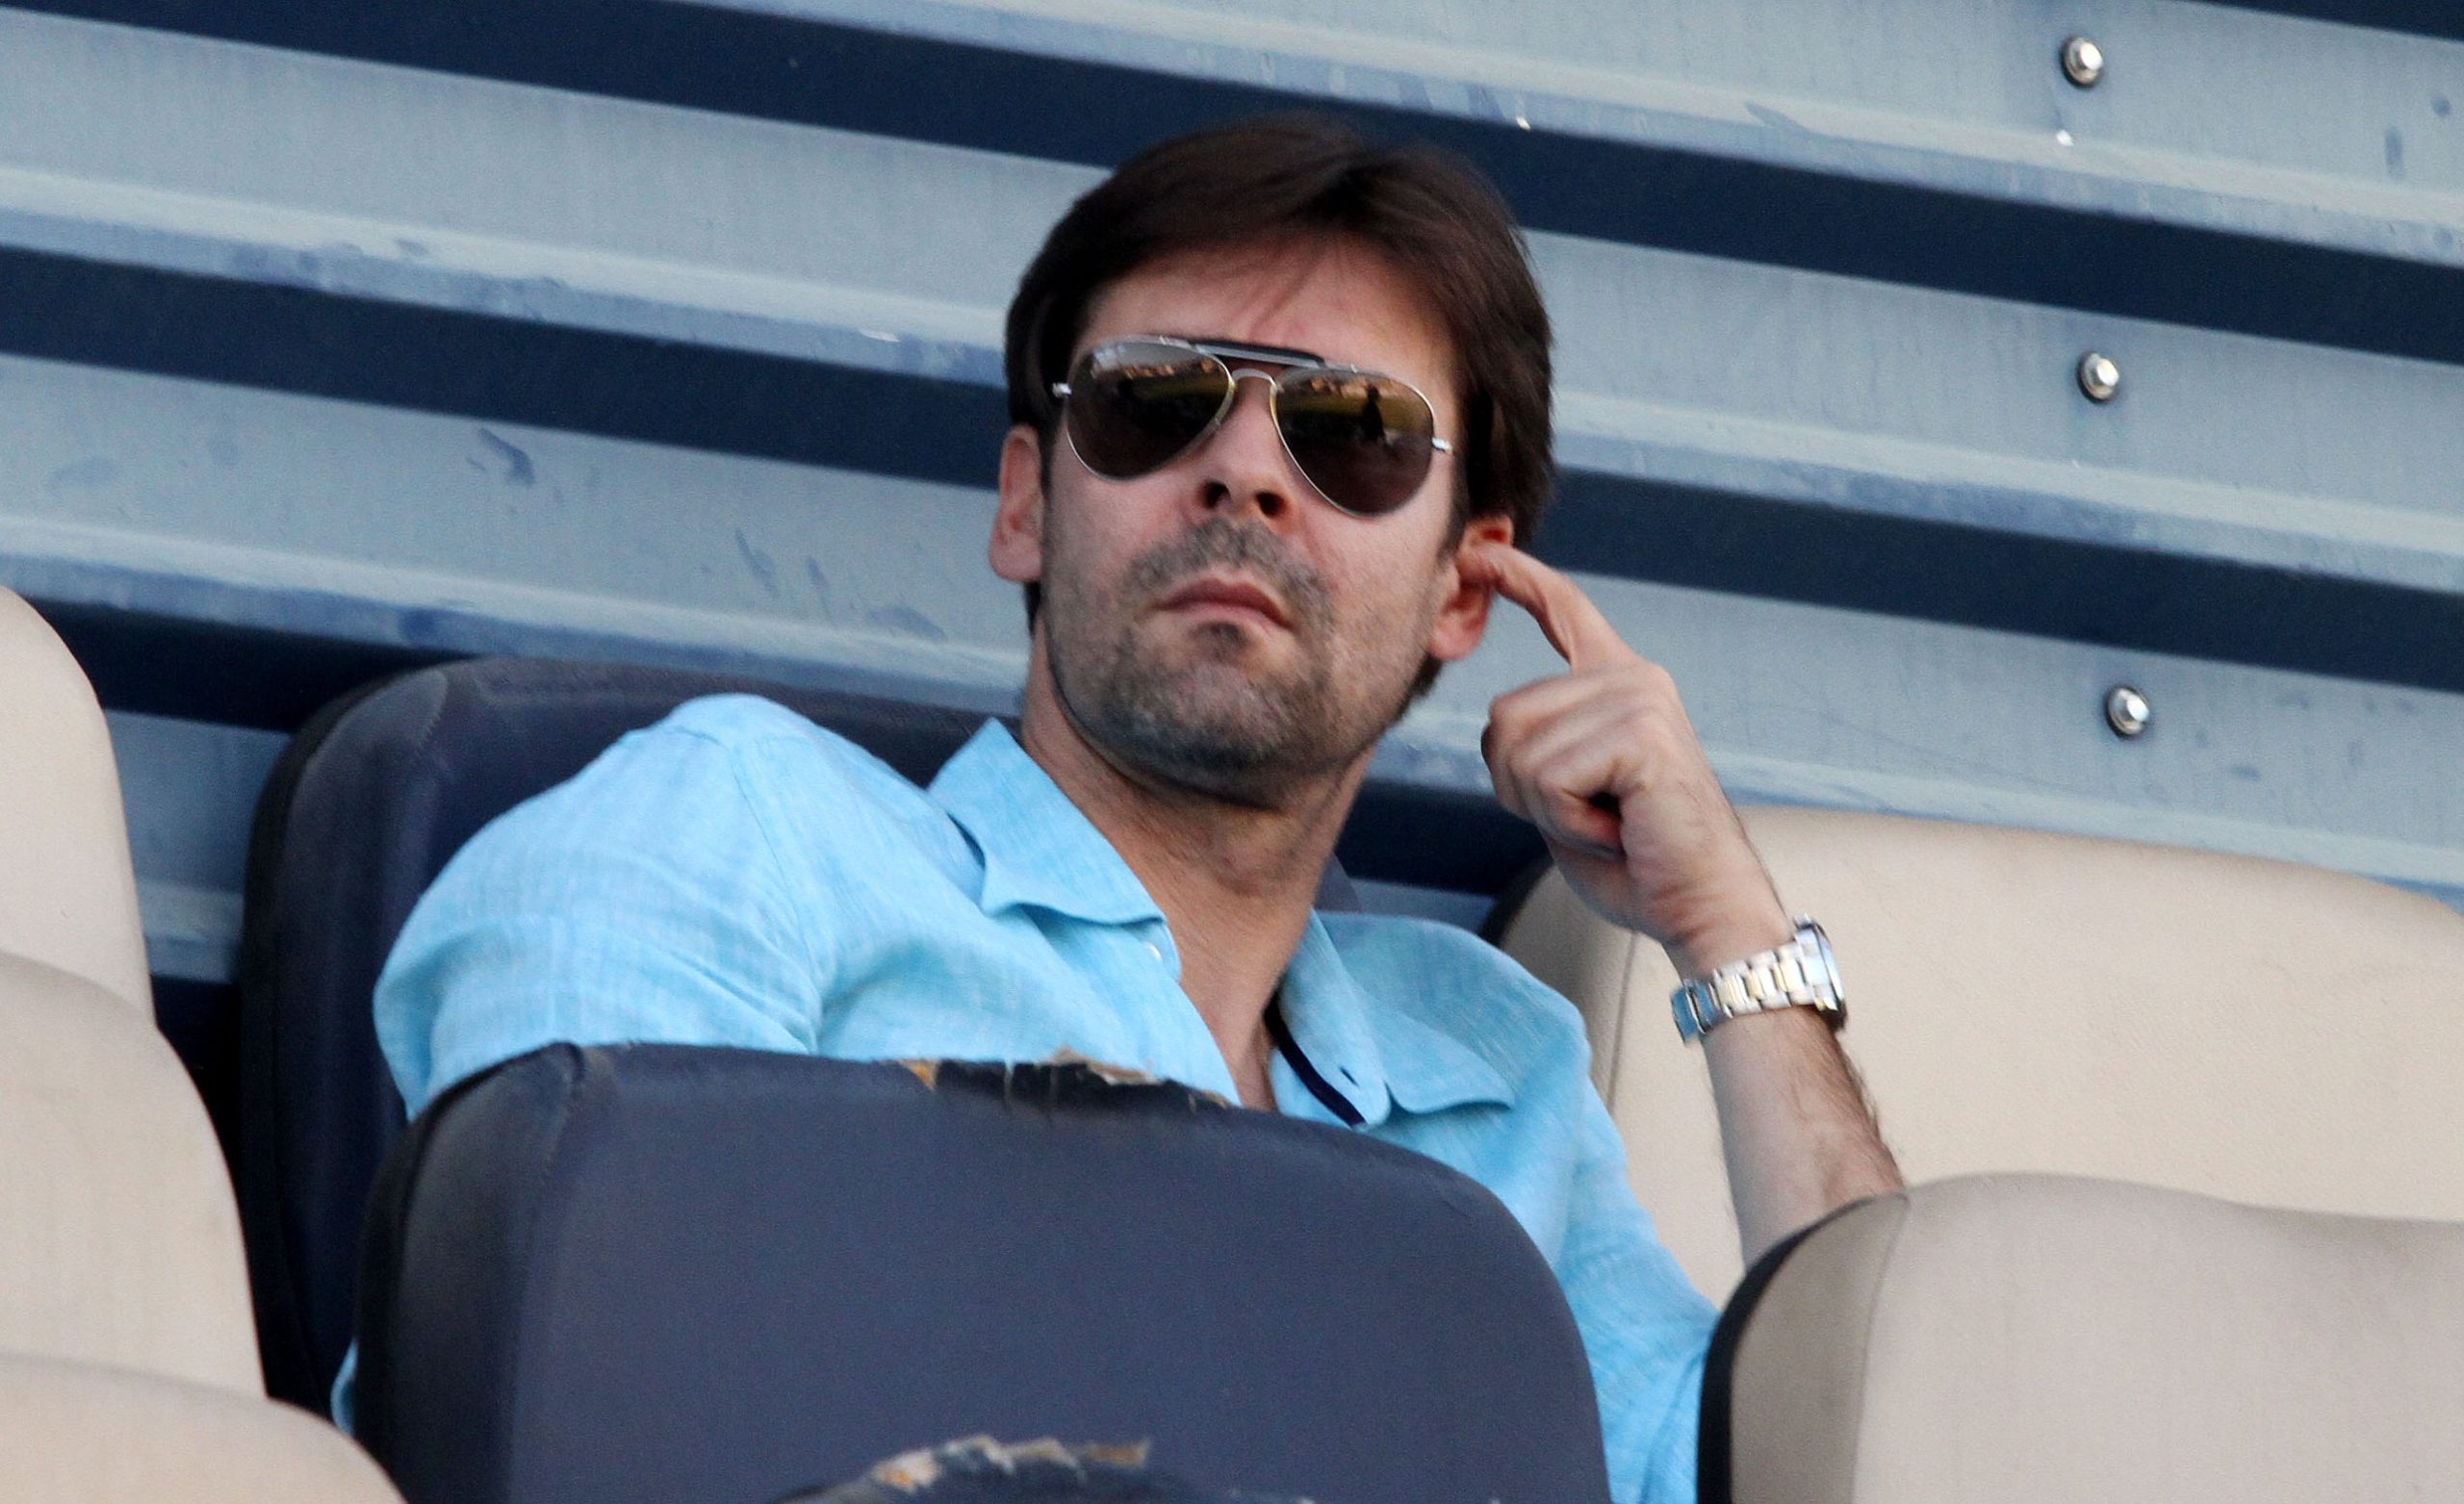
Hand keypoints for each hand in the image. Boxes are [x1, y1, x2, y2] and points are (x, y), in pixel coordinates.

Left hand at [1463, 541, 1790, 975]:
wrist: (1701, 905)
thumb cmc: (1636, 860)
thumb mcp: (1568, 793)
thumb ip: (1540, 747)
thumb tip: (1503, 726)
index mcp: (1620, 684)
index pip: (1564, 612)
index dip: (1518, 579)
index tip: (1481, 551)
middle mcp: (1632, 677)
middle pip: (1504, 717)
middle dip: (1521, 787)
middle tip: (1591, 816)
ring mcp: (1639, 699)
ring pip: (1517, 750)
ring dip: (1544, 809)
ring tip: (1608, 822)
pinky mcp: (1640, 733)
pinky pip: (1546, 778)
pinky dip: (1565, 822)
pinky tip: (1617, 829)